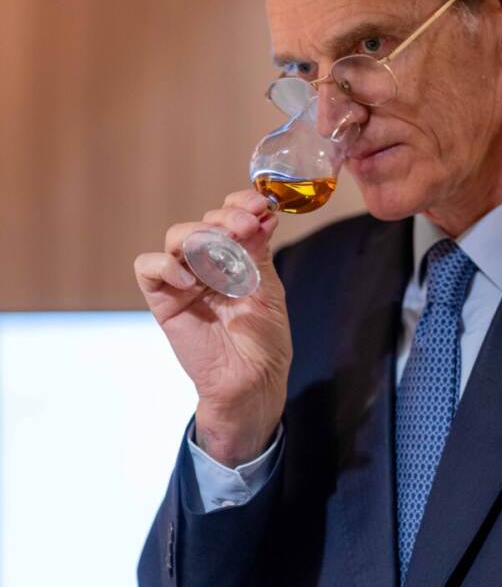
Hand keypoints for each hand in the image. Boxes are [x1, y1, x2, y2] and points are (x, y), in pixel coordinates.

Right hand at [134, 190, 291, 465]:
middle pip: (203, 223)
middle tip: (246, 227)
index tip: (259, 205)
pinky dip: (165, 266)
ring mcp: (183, 280)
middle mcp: (206, 264)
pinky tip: (190, 280)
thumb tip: (263, 214)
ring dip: (201, 235)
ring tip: (223, 249)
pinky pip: (148, 269)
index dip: (239, 203)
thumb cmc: (264, 340)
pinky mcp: (163, 301)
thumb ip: (258, 252)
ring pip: (176, 238)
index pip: (227, 215)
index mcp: (233, 257)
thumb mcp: (268, 288)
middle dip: (226, 218)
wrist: (253, 382)